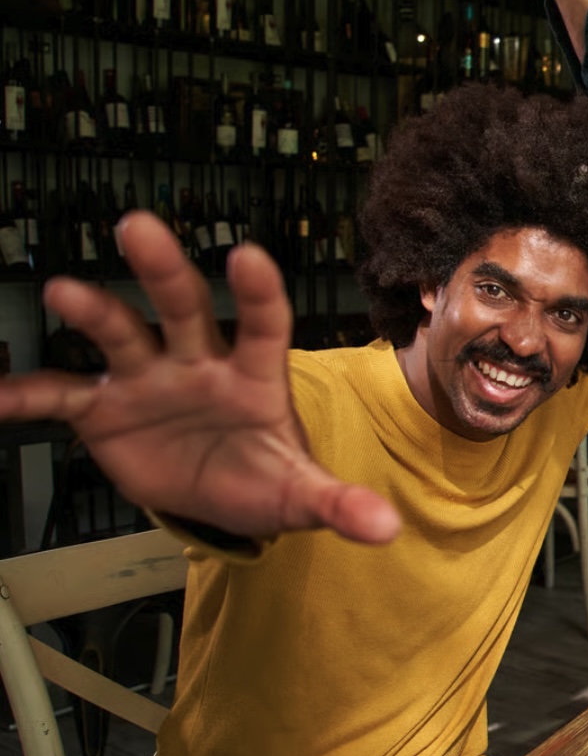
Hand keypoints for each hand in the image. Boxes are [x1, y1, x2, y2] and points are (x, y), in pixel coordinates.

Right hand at [0, 214, 400, 544]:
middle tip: (139, 226)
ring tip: (64, 291)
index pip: (263, 324)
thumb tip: (384, 529)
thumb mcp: (302, 495)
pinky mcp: (103, 409)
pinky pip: (60, 395)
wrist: (218, 497)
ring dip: (93, 311)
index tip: (248, 258)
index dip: (257, 292)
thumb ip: (339, 504)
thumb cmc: (266, 478)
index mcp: (255, 375)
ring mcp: (148, 379)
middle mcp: (198, 363)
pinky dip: (26, 394)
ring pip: (119, 333)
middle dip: (164, 268)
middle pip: (183, 306)